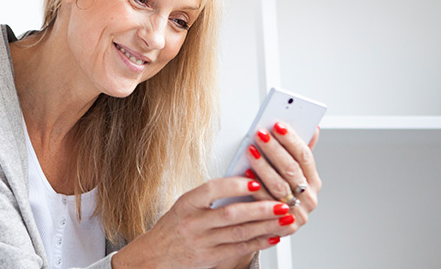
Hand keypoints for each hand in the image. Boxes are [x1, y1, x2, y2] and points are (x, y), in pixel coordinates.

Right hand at [111, 176, 293, 268]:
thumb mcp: (185, 206)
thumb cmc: (173, 227)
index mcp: (186, 204)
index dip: (235, 185)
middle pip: (231, 214)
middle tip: (281, 203)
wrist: (156, 255)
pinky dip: (258, 243)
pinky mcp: (209, 258)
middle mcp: (192, 223)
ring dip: (265, 226)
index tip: (255, 181)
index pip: (211, 189)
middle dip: (260, 209)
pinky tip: (272, 236)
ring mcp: (201, 242)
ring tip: (284, 219)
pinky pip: (239, 250)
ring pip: (239, 233)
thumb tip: (244, 183)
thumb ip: (210, 197)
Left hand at [245, 122, 321, 241]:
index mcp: (313, 181)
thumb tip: (314, 128)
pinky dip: (256, 188)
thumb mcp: (293, 175)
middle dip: (274, 149)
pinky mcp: (284, 226)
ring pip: (279, 185)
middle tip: (260, 134)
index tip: (277, 125)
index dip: (291, 139)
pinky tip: (245, 175)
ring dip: (263, 166)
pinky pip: (267, 203)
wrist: (272, 226)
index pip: (304, 156)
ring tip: (250, 150)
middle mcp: (309, 197)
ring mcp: (298, 212)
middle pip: (291, 169)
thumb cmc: (280, 195)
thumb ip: (298, 153)